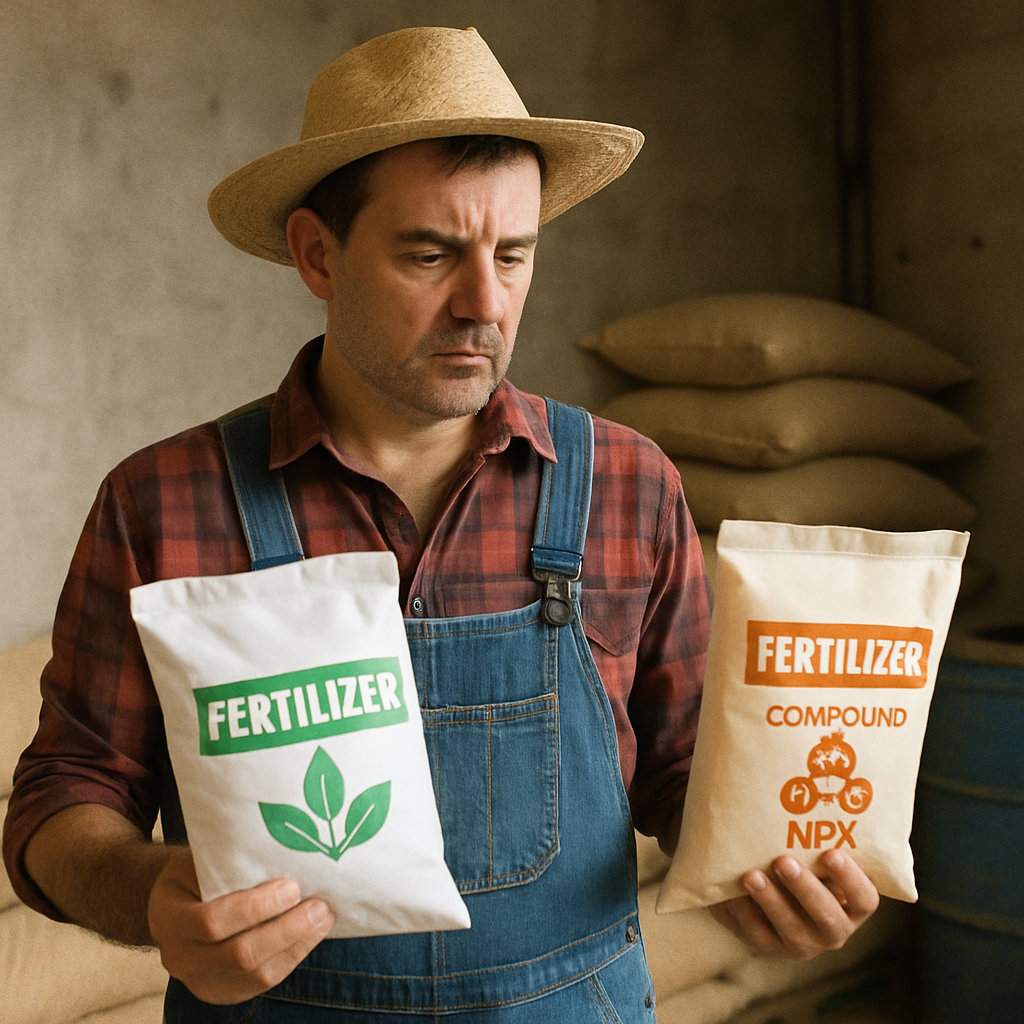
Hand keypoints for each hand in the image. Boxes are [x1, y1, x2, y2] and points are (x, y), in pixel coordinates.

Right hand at [148, 846, 334, 1003]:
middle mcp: (180, 957)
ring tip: (324, 918)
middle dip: (285, 930)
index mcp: (168, 917)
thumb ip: (227, 863)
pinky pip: (262, 983)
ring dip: (296, 945)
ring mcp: (201, 981)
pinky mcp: (224, 992)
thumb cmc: (194, 874)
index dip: (254, 908)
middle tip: (318, 906)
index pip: (211, 922)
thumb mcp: (198, 860)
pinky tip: (312, 935)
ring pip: (255, 974)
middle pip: (238, 955)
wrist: (175, 906)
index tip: (291, 887)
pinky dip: (291, 957)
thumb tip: (278, 850)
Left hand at [708, 850, 878, 958]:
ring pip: (792, 931)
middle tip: (783, 861)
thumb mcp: (812, 852)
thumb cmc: (800, 859)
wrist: (767, 887)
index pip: (864, 899)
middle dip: (805, 890)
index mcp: (852, 904)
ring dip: (771, 902)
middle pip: (828, 918)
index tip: (831, 853)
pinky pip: (757, 935)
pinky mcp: (770, 947)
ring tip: (751, 876)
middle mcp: (833, 929)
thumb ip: (814, 836)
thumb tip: (796, 787)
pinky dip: (743, 913)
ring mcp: (803, 943)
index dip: (851, 880)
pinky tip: (731, 893)